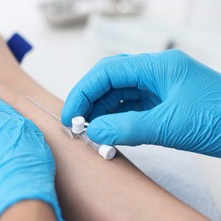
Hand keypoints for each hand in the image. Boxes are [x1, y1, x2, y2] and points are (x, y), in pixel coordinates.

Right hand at [61, 50, 220, 156]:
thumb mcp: (170, 125)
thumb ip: (127, 128)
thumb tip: (94, 131)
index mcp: (157, 67)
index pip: (107, 72)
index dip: (82, 92)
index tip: (70, 116)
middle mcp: (155, 74)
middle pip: (109, 81)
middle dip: (88, 102)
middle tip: (75, 125)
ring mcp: (158, 89)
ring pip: (118, 96)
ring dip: (100, 113)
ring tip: (89, 133)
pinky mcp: (161, 106)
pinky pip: (129, 109)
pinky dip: (114, 121)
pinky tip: (107, 134)